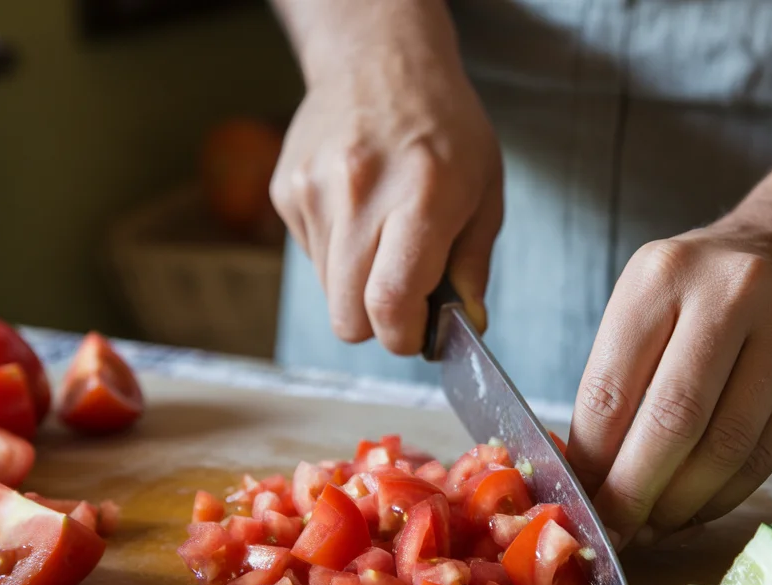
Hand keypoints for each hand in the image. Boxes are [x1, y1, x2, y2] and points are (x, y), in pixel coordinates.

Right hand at [269, 35, 502, 353]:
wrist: (378, 60)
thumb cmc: (443, 127)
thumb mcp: (485, 191)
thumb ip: (472, 266)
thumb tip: (462, 327)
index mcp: (420, 197)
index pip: (390, 303)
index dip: (403, 338)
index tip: (417, 335)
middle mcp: (359, 194)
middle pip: (347, 316)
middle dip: (377, 324)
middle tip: (404, 297)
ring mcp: (314, 192)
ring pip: (328, 292)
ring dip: (357, 284)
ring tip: (383, 235)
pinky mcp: (286, 191)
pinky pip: (311, 257)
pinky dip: (337, 252)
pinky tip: (357, 211)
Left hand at [566, 224, 771, 547]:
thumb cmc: (694, 299)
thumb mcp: (642, 312)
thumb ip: (615, 387)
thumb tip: (591, 485)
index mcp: (662, 274)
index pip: (613, 389)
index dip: (593, 462)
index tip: (582, 506)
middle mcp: (732, 291)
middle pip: (674, 421)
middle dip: (635, 493)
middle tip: (616, 533)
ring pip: (727, 448)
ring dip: (681, 505)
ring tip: (654, 526)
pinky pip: (767, 455)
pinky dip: (723, 496)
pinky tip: (696, 509)